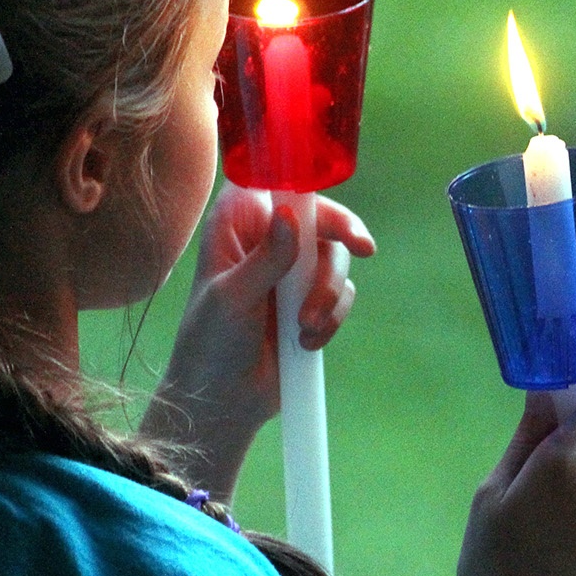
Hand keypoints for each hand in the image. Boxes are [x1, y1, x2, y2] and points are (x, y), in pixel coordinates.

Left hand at [140, 185, 375, 497]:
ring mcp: (292, 268)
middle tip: (363, 249)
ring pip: (336, 257)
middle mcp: (267, 236)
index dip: (305, 175)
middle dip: (340, 240)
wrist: (225, 400)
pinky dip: (331, 317)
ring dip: (329, 294)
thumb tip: (292, 216)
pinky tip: (306, 341)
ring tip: (306, 326)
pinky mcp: (311, 298)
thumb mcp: (234, 298)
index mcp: (236, 222)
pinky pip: (343, 293)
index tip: (329, 191)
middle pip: (321, 215)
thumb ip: (266, 258)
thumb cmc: (211, 342)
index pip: (275, 179)